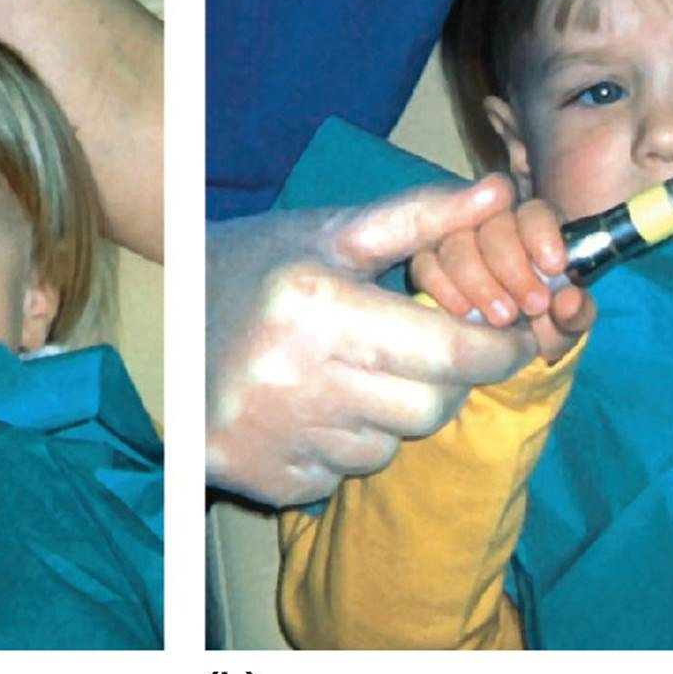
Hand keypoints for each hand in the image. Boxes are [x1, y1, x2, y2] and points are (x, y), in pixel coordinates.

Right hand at [206, 177, 538, 506]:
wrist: (160, 323)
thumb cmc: (260, 267)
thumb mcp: (333, 233)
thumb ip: (421, 216)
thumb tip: (499, 193)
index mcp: (315, 305)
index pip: (450, 352)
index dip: (499, 350)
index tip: (512, 340)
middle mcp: (291, 377)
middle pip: (430, 408)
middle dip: (447, 382)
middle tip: (429, 354)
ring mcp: (272, 436)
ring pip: (390, 447)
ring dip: (392, 415)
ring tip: (354, 374)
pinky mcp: (260, 480)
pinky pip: (342, 476)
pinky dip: (345, 447)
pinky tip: (314, 408)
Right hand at [409, 195, 595, 362]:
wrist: (508, 351)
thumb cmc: (544, 323)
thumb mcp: (567, 324)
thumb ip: (576, 312)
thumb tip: (570, 300)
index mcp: (537, 229)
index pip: (535, 213)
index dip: (542, 235)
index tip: (553, 267)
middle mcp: (496, 226)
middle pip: (494, 225)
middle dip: (512, 266)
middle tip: (532, 306)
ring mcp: (458, 242)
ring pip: (457, 242)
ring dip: (479, 282)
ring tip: (501, 317)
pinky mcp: (428, 263)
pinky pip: (425, 264)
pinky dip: (443, 288)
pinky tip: (464, 312)